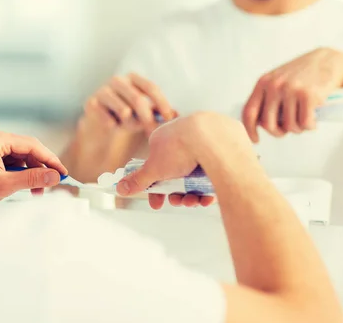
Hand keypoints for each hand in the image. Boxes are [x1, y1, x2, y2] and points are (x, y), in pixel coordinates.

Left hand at [0, 129, 67, 200]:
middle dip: (39, 168)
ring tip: (35, 191)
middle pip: (26, 150)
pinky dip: (19, 174)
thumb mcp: (3, 184)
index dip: (49, 159)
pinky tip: (23, 186)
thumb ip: (31, 179)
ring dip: (30, 173)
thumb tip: (54, 176)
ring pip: (20, 157)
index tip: (62, 172)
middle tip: (50, 184)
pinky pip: (10, 161)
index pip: (31, 144)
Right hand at [81, 72, 176, 136]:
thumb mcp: (144, 112)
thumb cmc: (128, 114)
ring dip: (129, 123)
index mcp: (132, 78)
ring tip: (128, 126)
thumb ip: (159, 111)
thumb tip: (178, 115)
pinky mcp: (91, 103)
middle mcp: (117, 80)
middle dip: (148, 117)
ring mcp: (102, 90)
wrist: (101, 121)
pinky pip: (108, 119)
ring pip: (123, 110)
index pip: (150, 87)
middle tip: (152, 130)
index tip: (170, 118)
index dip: (162, 103)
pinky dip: (113, 126)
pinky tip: (113, 126)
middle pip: (138, 99)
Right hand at [116, 113, 251, 209]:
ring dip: (193, 194)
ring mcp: (204, 142)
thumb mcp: (154, 169)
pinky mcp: (222, 148)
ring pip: (196, 175)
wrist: (214, 138)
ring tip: (196, 201)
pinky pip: (214, 172)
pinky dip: (210, 186)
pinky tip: (209, 196)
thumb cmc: (181, 148)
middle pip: (177, 174)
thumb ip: (137, 180)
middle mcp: (185, 138)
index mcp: (165, 138)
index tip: (157, 203)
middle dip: (177, 194)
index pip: (157, 167)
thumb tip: (119, 188)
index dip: (156, 188)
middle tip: (180, 203)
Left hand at [243, 47, 342, 142]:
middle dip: (278, 132)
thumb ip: (267, 98)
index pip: (249, 111)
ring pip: (289, 126)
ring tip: (304, 118)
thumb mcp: (278, 80)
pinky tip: (313, 119)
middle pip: (268, 124)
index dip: (250, 130)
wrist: (329, 60)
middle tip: (287, 130)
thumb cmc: (303, 73)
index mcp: (264, 82)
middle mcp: (275, 85)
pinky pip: (304, 123)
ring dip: (298, 128)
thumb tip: (260, 124)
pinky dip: (310, 126)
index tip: (256, 139)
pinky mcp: (308, 95)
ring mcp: (291, 90)